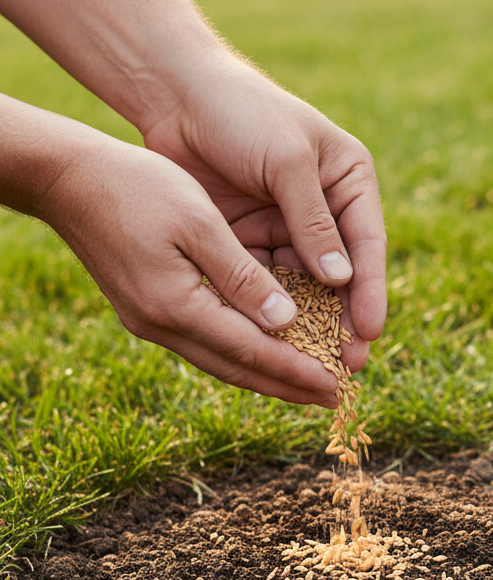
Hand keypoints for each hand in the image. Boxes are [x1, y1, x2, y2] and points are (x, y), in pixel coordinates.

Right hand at [43, 123, 341, 406]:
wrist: (69, 180)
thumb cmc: (138, 187)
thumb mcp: (199, 223)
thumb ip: (242, 275)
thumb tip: (285, 322)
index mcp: (178, 306)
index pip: (252, 351)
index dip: (297, 371)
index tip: (336, 387)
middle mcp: (162, 326)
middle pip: (238, 369)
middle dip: (288, 386)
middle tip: (333, 399)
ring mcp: (150, 322)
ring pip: (220, 361)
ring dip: (266, 375)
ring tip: (307, 384)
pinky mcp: (146, 310)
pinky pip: (204, 343)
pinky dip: (240, 352)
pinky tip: (264, 350)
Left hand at [141, 56, 387, 376]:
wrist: (175, 94)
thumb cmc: (241, 112)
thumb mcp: (286, 162)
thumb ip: (313, 223)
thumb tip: (341, 282)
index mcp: (349, 181)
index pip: (367, 244)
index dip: (370, 291)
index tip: (368, 332)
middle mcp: (324, 208)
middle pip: (340, 275)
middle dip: (343, 319)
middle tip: (347, 365)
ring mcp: (286, 226)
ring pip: (303, 286)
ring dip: (307, 322)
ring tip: (309, 362)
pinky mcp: (251, 239)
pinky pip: (265, 282)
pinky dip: (268, 310)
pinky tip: (271, 340)